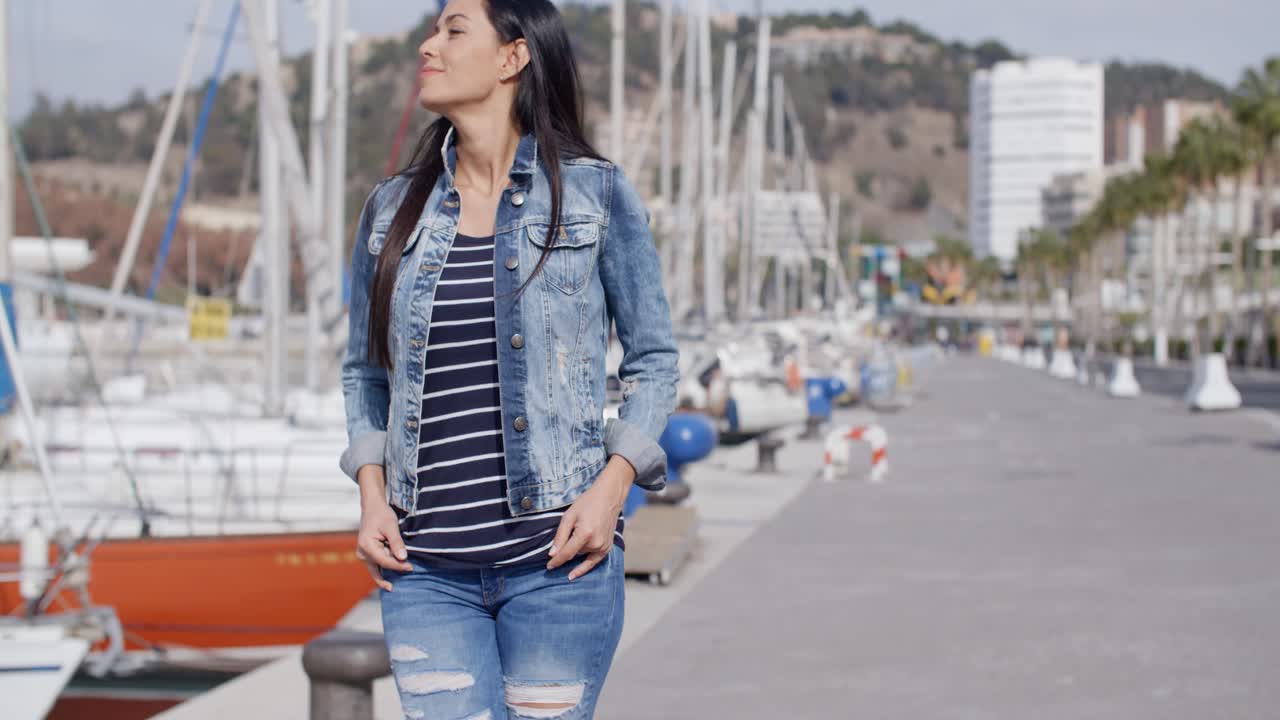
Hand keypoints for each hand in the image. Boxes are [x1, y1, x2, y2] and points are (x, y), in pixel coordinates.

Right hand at [355, 467, 411, 590]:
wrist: (372, 508)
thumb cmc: (381, 514)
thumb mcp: (391, 526)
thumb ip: (396, 542)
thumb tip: (402, 558)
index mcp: (366, 546)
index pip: (384, 562)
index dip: (398, 566)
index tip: (411, 567)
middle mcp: (362, 553)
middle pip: (380, 568)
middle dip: (393, 572)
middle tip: (409, 572)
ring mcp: (363, 555)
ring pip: (376, 569)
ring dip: (387, 574)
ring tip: (396, 583)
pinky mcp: (367, 554)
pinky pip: (376, 565)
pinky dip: (384, 569)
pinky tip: (391, 578)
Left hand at [547, 457, 634, 579]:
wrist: (609, 497)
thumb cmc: (587, 503)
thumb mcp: (569, 516)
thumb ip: (560, 536)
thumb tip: (552, 554)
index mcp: (585, 534)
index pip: (567, 553)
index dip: (556, 561)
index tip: (548, 567)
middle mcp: (596, 543)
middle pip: (574, 554)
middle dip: (566, 550)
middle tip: (566, 536)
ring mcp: (604, 546)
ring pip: (582, 555)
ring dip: (576, 550)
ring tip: (579, 533)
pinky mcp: (608, 548)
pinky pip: (594, 562)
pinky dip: (584, 567)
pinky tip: (574, 573)